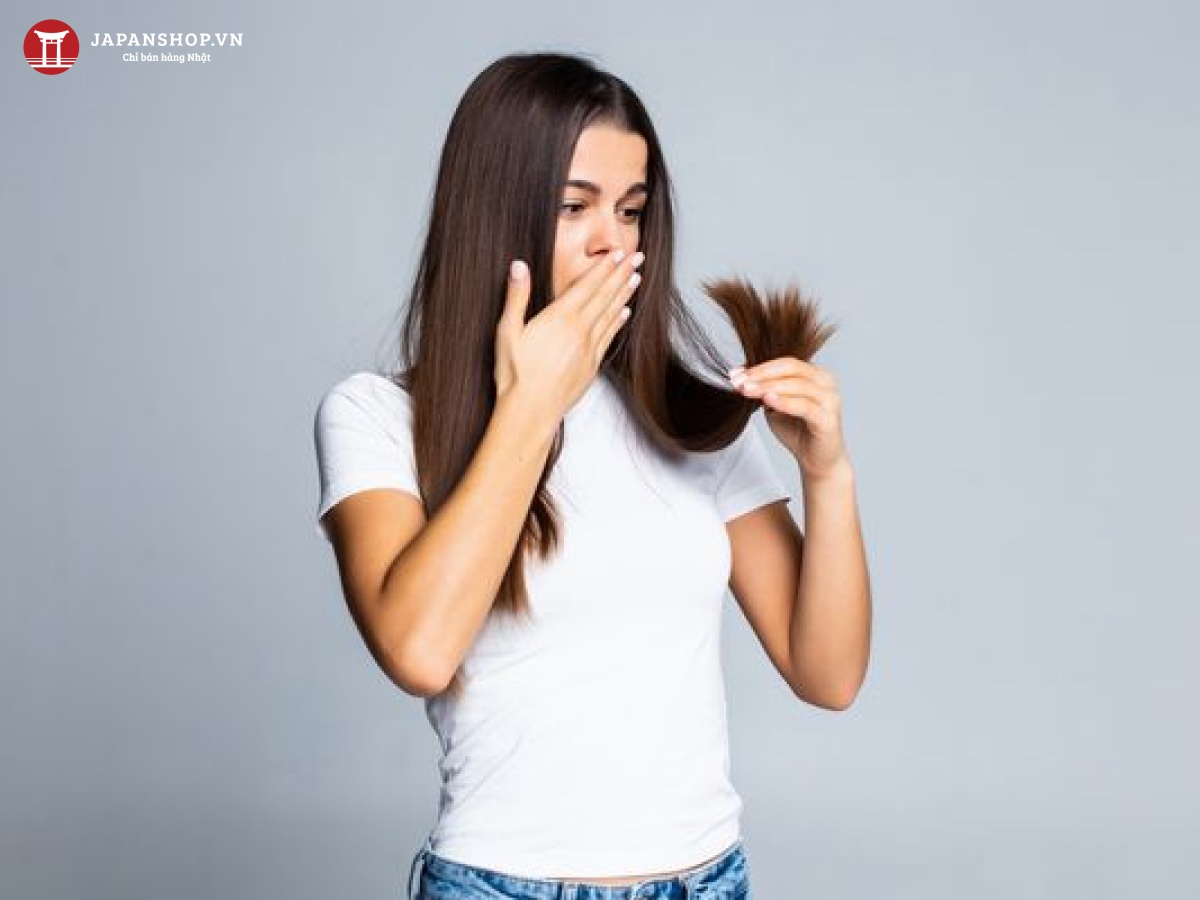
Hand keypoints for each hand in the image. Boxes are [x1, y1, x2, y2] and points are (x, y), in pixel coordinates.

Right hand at [494, 249, 643, 422]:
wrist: (531, 412)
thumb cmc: (515, 374)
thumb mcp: (507, 332)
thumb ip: (516, 297)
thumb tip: (519, 266)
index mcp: (559, 318)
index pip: (587, 285)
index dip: (603, 267)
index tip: (617, 253)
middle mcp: (579, 330)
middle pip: (605, 296)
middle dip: (621, 274)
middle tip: (638, 257)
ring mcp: (589, 349)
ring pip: (611, 314)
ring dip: (625, 294)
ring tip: (636, 278)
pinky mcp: (592, 365)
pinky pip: (609, 337)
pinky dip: (618, 322)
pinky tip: (625, 313)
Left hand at [729, 357, 850, 479]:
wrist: (816, 460)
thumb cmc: (797, 431)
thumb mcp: (774, 405)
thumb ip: (763, 390)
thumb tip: (739, 376)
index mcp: (814, 374)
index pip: (785, 363)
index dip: (759, 367)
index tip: (736, 374)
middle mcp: (825, 382)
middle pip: (792, 368)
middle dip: (762, 374)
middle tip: (740, 382)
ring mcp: (829, 399)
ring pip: (798, 385)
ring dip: (769, 386)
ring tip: (748, 391)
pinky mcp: (828, 419)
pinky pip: (805, 407)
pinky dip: (785, 402)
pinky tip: (768, 401)